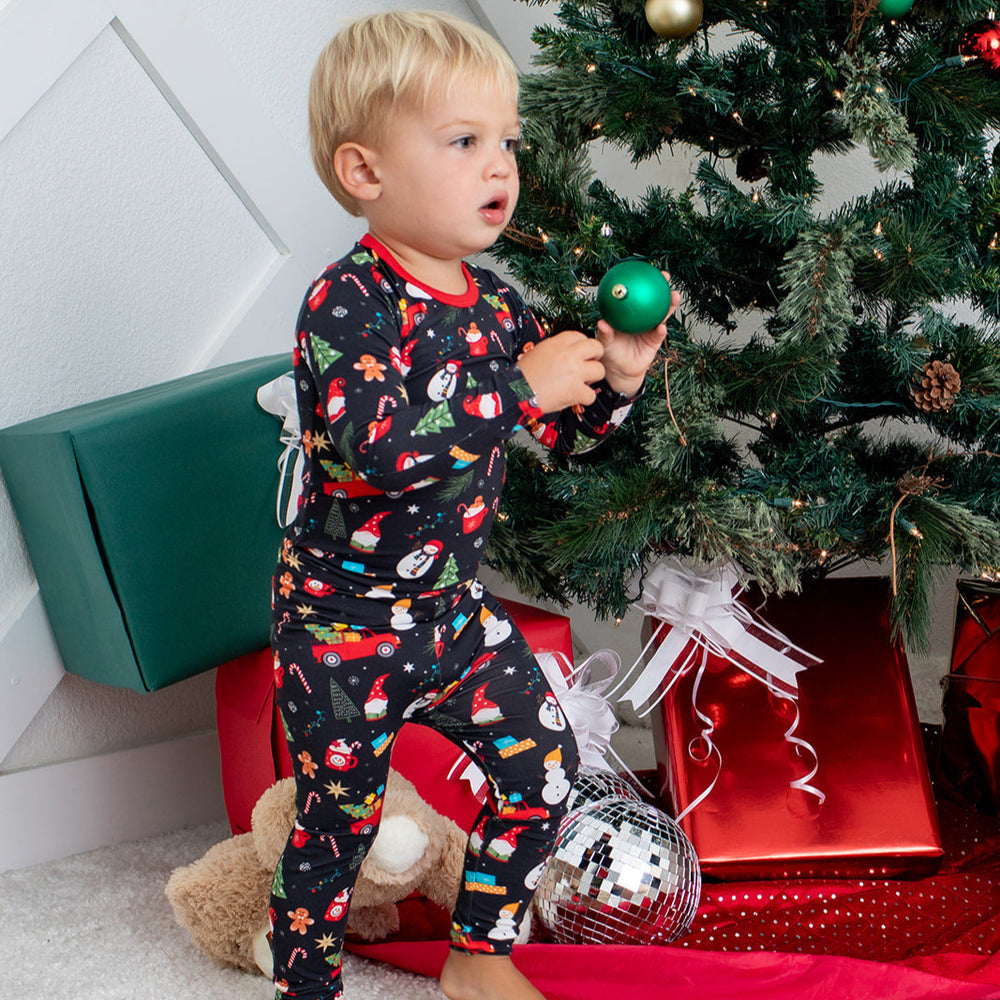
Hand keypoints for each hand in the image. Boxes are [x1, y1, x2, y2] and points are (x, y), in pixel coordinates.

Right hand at [517, 329, 604, 412]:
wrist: (515, 392)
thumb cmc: (523, 375)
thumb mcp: (538, 351)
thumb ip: (556, 350)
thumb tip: (568, 352)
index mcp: (557, 343)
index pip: (580, 336)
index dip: (583, 346)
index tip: (581, 353)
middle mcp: (569, 354)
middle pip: (596, 347)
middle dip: (595, 357)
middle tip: (589, 365)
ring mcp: (574, 372)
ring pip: (599, 370)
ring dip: (593, 378)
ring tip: (583, 383)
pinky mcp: (574, 390)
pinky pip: (592, 394)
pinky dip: (585, 398)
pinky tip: (576, 397)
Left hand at [596, 272, 679, 396]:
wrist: (619, 371)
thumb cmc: (609, 352)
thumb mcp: (604, 342)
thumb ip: (604, 334)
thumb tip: (601, 323)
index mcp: (630, 314)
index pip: (637, 294)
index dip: (642, 282)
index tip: (645, 269)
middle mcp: (642, 318)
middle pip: (654, 300)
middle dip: (662, 287)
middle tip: (665, 276)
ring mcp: (650, 328)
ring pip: (662, 313)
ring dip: (669, 305)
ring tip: (674, 296)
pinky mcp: (655, 341)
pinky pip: (659, 334)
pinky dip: (660, 330)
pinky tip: (661, 327)